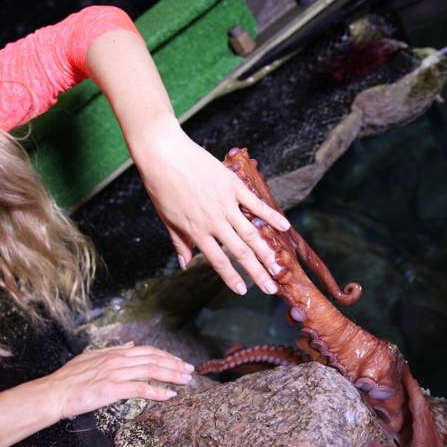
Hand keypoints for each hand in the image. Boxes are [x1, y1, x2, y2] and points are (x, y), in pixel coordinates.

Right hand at [41, 342, 193, 418]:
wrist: (55, 392)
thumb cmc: (69, 378)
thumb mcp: (90, 357)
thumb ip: (112, 351)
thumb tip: (130, 344)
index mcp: (114, 353)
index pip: (146, 350)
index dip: (165, 355)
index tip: (178, 361)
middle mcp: (117, 360)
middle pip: (153, 359)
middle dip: (174, 364)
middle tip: (190, 370)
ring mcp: (116, 373)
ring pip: (151, 371)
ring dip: (171, 375)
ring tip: (185, 381)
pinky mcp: (112, 389)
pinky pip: (140, 388)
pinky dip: (157, 391)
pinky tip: (169, 395)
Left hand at [130, 117, 289, 296]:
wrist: (164, 155)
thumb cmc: (161, 187)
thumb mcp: (167, 219)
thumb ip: (180, 243)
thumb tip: (184, 264)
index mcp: (196, 231)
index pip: (218, 261)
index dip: (232, 277)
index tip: (243, 291)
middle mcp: (214, 222)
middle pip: (240, 252)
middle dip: (257, 273)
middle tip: (271, 288)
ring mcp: (225, 204)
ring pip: (251, 233)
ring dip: (266, 252)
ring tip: (279, 267)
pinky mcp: (232, 186)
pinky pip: (255, 204)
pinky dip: (271, 216)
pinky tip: (285, 226)